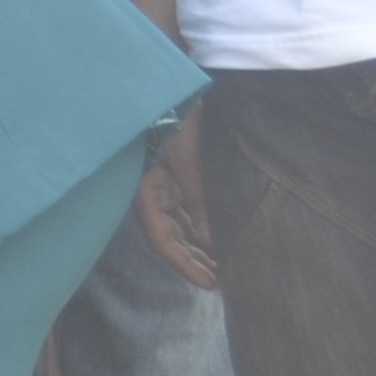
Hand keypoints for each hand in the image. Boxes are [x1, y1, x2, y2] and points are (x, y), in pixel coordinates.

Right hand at [139, 104, 217, 288]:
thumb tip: (215, 243)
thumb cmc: (179, 124)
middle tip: (226, 281)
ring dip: (202, 248)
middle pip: (173, 238)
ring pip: (183, 228)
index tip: (212, 283)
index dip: (186, 264)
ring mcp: (168, 187)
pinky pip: (191, 213)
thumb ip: (201, 204)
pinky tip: (222, 239)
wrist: (180, 92)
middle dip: (196, 261)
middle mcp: (156, 195)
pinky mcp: (181, 178)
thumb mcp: (191, 165)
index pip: (164, 240)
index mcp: (148, 193)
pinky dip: (206, 228)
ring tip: (228, 266)